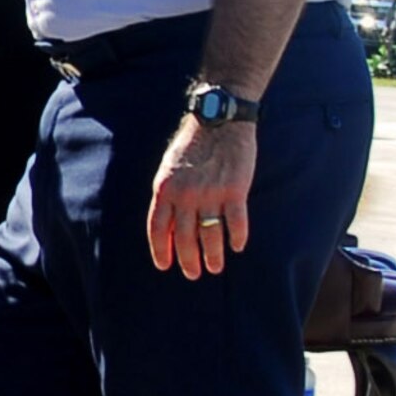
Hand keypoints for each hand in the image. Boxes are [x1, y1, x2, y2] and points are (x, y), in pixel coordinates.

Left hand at [146, 117, 255, 278]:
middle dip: (188, 260)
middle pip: (185, 237)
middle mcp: (185, 195)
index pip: (158, 229)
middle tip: (193, 274)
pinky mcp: (235, 189)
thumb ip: (168, 196)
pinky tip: (237, 247)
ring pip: (210, 235)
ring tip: (215, 268)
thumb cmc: (192, 146)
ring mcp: (210, 193)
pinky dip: (237, 237)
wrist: (217, 121)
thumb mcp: (168, 170)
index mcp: (164, 190)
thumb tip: (168, 225)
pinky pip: (235, 222)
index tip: (165, 266)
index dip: (161, 250)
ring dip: (213, 256)